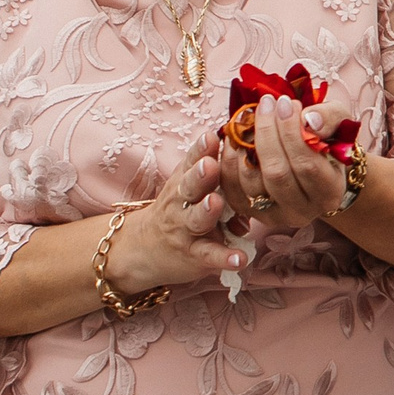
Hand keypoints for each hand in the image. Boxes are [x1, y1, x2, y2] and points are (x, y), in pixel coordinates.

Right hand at [103, 135, 253, 294]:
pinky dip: (225, 257)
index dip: (201, 149)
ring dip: (206, 211)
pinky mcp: (193, 254)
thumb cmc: (179, 210)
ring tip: (216, 203)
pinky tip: (240, 259)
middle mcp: (181, 202)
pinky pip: (210, 255)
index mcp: (185, 181)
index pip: (192, 161)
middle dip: (200, 175)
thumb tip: (250, 153)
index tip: (211, 136)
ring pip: (196, 219)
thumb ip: (216, 171)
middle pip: (190, 186)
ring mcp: (185, 229)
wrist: (143, 248)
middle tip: (210, 165)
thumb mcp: (190, 187)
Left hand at [219, 95, 353, 231]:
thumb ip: (329, 119)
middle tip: (265, 104)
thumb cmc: (328, 142)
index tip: (285, 103)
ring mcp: (274, 216)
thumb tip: (308, 120)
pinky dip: (230, 159)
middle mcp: (303, 212)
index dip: (292, 133)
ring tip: (249, 117)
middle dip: (267, 133)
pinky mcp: (251, 213)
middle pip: (277, 173)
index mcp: (330, 193)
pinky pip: (232, 188)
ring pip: (251, 182)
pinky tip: (235, 136)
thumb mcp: (339, 124)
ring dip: (245, 144)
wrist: (317, 167)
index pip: (307, 165)